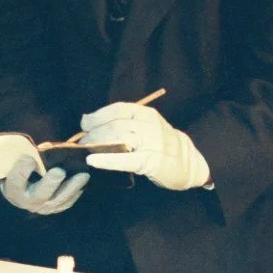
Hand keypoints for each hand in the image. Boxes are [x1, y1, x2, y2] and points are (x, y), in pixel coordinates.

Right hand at [0, 157, 88, 214]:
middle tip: (60, 171)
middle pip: (39, 195)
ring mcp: (41, 207)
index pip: (16, 182)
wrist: (22, 183)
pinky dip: (76, 193)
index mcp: (13, 189)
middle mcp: (26, 202)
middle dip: (50, 183)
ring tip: (84, 175)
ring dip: (72, 187)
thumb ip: (25, 156)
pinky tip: (84, 182)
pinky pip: (66, 203)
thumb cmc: (19, 166)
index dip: (22, 171)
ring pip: (58, 200)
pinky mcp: (54, 208)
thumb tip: (40, 150)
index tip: (29, 158)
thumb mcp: (17, 161)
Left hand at [79, 102, 209, 190]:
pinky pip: (126, 159)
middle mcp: (150, 125)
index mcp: (147, 114)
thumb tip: (92, 123)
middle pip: (115, 125)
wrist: (189, 163)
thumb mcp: (149, 127)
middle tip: (82, 142)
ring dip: (97, 145)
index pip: (118, 109)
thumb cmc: (162, 145)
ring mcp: (152, 143)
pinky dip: (107, 160)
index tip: (85, 123)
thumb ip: (127, 124)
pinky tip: (92, 162)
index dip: (98, 116)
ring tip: (86, 151)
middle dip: (94, 133)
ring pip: (119, 139)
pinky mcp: (152, 162)